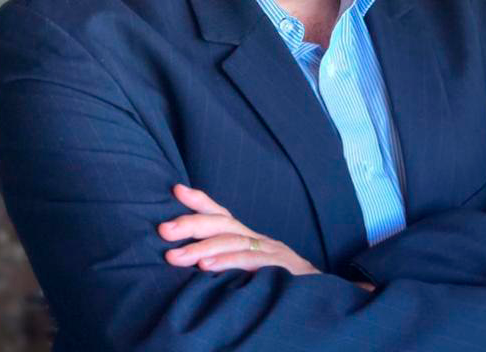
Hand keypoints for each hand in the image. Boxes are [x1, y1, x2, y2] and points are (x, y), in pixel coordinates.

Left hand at [158, 184, 320, 276]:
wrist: (321, 296)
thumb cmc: (280, 284)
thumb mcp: (249, 271)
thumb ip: (227, 262)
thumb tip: (191, 262)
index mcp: (248, 238)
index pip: (221, 214)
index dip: (199, 201)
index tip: (176, 190)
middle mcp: (258, 239)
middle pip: (223, 222)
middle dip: (191, 223)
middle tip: (163, 229)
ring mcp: (270, 250)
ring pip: (233, 242)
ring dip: (202, 248)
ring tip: (176, 256)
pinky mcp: (280, 267)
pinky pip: (251, 262)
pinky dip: (228, 263)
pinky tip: (208, 268)